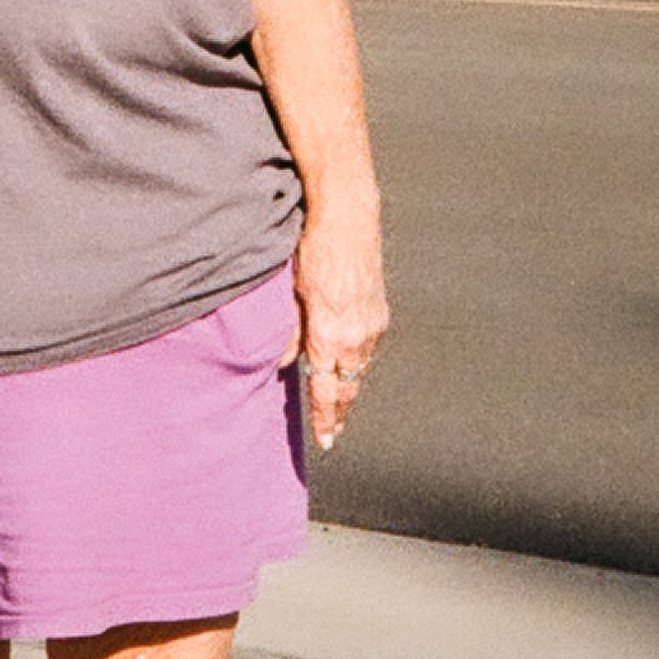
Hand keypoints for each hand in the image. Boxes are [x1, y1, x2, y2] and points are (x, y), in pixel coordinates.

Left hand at [292, 210, 388, 452]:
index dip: (326, 418)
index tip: (326, 440)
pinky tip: (348, 364)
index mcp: (330, 336)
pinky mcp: (379, 311)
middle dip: (339, 411)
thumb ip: (288, 333)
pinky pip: (368, 347)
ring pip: (359, 368)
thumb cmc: (314, 251)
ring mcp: (372, 324)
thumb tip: (278, 363)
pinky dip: (356, 360)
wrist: (348, 218)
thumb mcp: (291, 293)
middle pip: (348, 387)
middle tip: (333, 434)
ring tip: (338, 405)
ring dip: (348, 386)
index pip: (326, 390)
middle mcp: (357, 337)